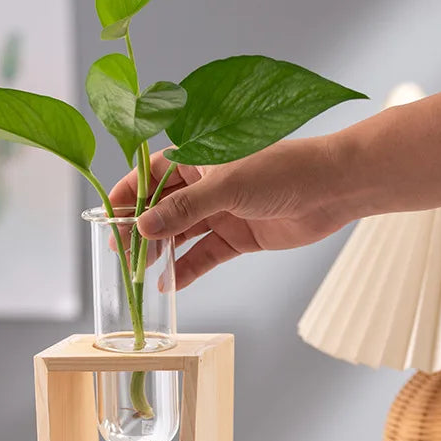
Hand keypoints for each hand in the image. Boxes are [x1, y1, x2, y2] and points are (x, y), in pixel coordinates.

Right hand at [109, 137, 352, 288]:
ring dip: (161, 252)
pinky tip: (170, 283)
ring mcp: (222, 211)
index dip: (129, 194)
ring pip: (182, 234)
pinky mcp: (239, 236)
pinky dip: (188, 268)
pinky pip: (205, 254)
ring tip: (139, 272)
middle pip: (163, 208)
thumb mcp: (226, 186)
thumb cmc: (282, 170)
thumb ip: (184, 209)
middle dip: (141, 229)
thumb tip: (143, 227)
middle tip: (120, 252)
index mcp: (199, 156)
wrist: (333, 189)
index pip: (152, 174)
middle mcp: (207, 183)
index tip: (106, 216)